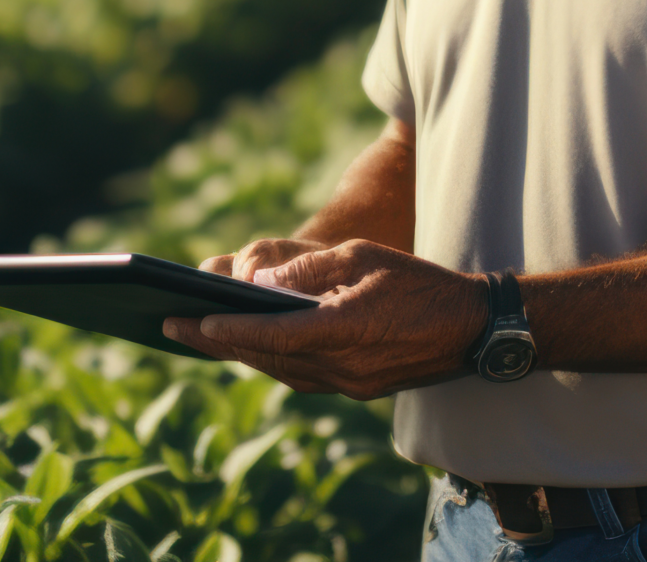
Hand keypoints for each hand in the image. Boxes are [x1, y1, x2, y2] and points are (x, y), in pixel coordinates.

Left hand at [164, 239, 486, 398]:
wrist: (474, 328)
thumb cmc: (420, 282)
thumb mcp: (363, 257)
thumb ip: (308, 270)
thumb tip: (256, 285)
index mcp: (345, 331)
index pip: (271, 335)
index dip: (226, 331)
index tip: (189, 322)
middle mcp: (343, 368)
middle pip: (266, 358)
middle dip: (217, 344)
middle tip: (172, 327)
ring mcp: (351, 385)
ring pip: (281, 371)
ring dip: (240, 355)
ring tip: (201, 337)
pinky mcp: (358, 390)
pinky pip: (303, 377)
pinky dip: (271, 361)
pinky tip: (251, 348)